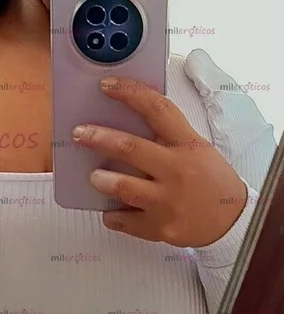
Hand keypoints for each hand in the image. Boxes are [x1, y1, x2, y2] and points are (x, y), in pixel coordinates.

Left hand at [72, 76, 248, 246]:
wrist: (233, 221)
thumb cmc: (212, 181)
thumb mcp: (197, 150)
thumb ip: (168, 138)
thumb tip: (125, 123)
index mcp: (187, 145)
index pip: (157, 109)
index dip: (129, 93)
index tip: (106, 86)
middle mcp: (176, 171)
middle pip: (129, 148)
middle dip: (98, 138)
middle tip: (80, 133)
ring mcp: (168, 201)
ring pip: (122, 186)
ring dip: (101, 180)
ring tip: (95, 177)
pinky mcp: (160, 227)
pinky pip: (124, 221)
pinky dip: (113, 216)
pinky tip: (111, 211)